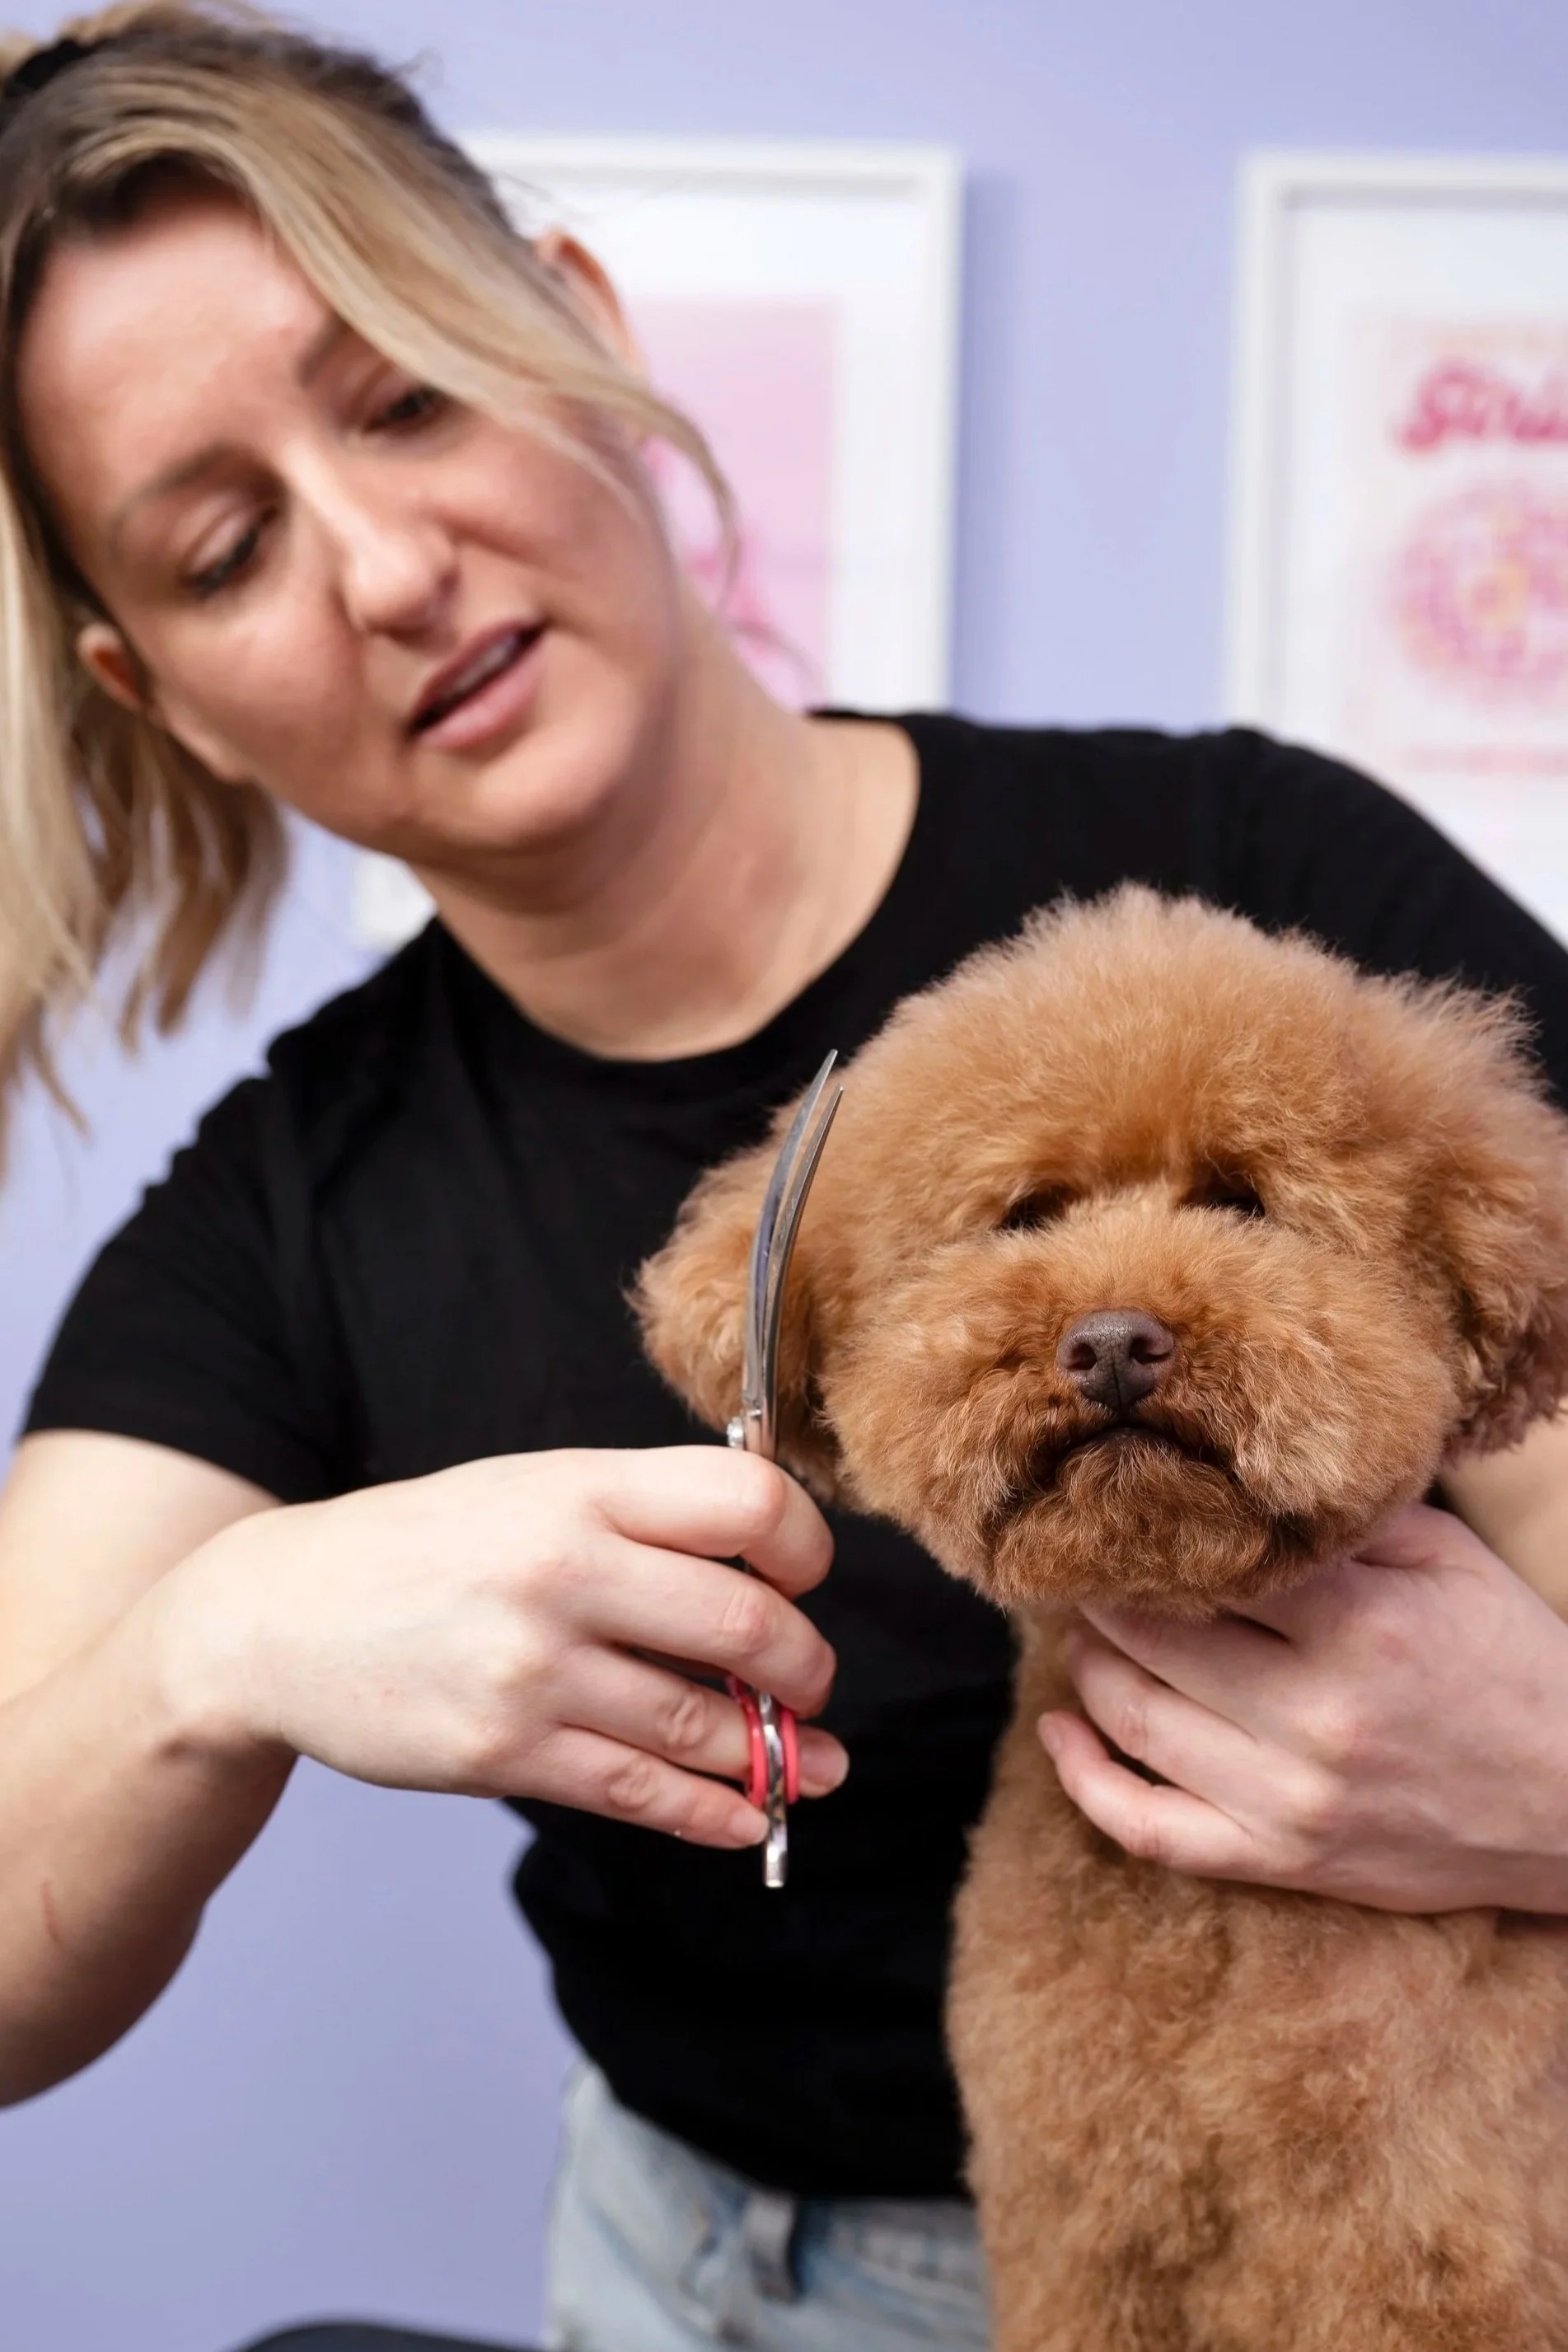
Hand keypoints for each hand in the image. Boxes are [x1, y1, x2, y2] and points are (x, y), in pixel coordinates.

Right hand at [155, 1447, 842, 1851]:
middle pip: (745, 1626)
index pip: (747, 1503)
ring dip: (776, 1755)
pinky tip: (747, 1816)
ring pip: (700, 1725)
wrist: (275, 1617)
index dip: (805, 1547)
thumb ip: (638, 1516)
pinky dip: (710, 1812)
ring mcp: (532, 1669)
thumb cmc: (423, 1547)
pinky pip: (638, 1792)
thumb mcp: (529, 1488)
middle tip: (812, 1684)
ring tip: (813, 1766)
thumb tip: (765, 1574)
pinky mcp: (503, 1752)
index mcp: (580, 1489)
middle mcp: (563, 1572)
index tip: (804, 1578)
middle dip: (806, 1668)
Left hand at [1038, 1500, 1567, 1911]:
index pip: (1207, 1563)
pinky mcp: (1283, 1860)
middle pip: (1152, 1636)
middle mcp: (1317, 1718)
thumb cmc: (1514, 1663)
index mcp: (1361, 1627)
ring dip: (1086, 1662)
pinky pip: (1150, 1830)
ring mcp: (1291, 1801)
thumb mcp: (1449, 1562)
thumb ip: (1345, 1519)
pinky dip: (1086, 1781)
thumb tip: (1236, 1474)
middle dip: (1100, 1589)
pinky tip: (1060, 1729)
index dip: (1148, 1528)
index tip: (1114, 1501)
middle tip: (1078, 1556)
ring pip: (1135, 1720)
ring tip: (1079, 1621)